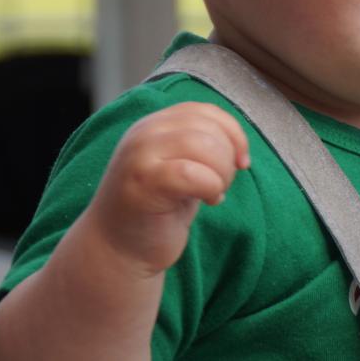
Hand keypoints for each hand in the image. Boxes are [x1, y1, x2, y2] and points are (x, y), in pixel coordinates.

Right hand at [85, 102, 250, 277]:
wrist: (116, 250)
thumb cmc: (155, 210)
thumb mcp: (180, 168)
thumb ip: (201, 147)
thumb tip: (239, 143)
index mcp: (154, 124)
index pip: (205, 110)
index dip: (233, 133)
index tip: (242, 161)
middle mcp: (144, 133)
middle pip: (208, 128)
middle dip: (228, 158)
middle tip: (221, 185)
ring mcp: (140, 155)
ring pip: (203, 145)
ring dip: (222, 173)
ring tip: (213, 193)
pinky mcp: (143, 183)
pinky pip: (192, 174)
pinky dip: (211, 187)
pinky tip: (208, 201)